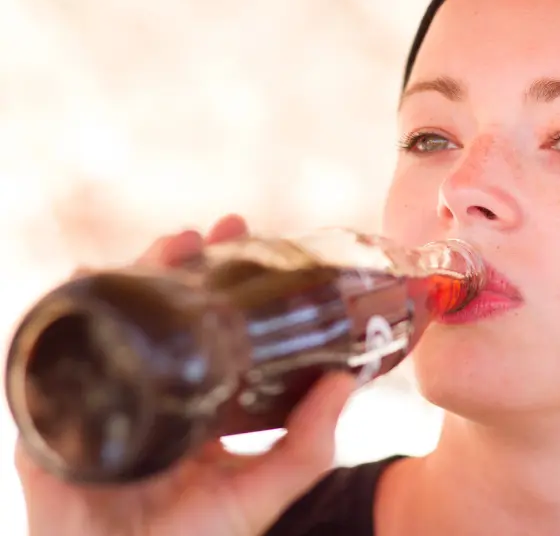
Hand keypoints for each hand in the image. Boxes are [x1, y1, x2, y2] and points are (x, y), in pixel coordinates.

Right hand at [15, 214, 356, 535]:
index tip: (249, 242)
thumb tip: (348, 381)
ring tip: (172, 245)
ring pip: (114, 314)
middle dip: (185, 262)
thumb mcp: (261, 489)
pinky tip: (92, 277)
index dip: (223, 281)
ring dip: (138, 271)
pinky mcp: (54, 407)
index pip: (205, 324)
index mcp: (191, 396)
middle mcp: (148, 385)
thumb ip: (308, 444)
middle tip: (219, 230)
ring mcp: (102, 390)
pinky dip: (68, 307)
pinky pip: (52, 347)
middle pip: (159, 308)